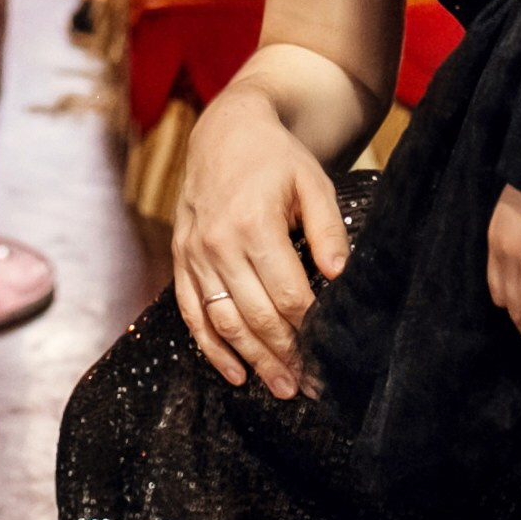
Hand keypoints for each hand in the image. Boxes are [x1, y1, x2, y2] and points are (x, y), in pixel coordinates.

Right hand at [172, 84, 349, 398]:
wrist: (226, 131)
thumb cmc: (277, 159)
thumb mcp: (312, 182)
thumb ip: (328, 229)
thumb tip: (339, 275)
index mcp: (254, 224)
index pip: (287, 295)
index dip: (310, 330)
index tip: (331, 355)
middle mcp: (218, 244)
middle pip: (255, 316)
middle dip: (285, 357)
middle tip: (310, 388)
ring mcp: (195, 253)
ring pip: (224, 321)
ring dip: (253, 360)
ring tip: (282, 388)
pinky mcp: (181, 258)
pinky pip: (192, 312)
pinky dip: (211, 348)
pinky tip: (234, 373)